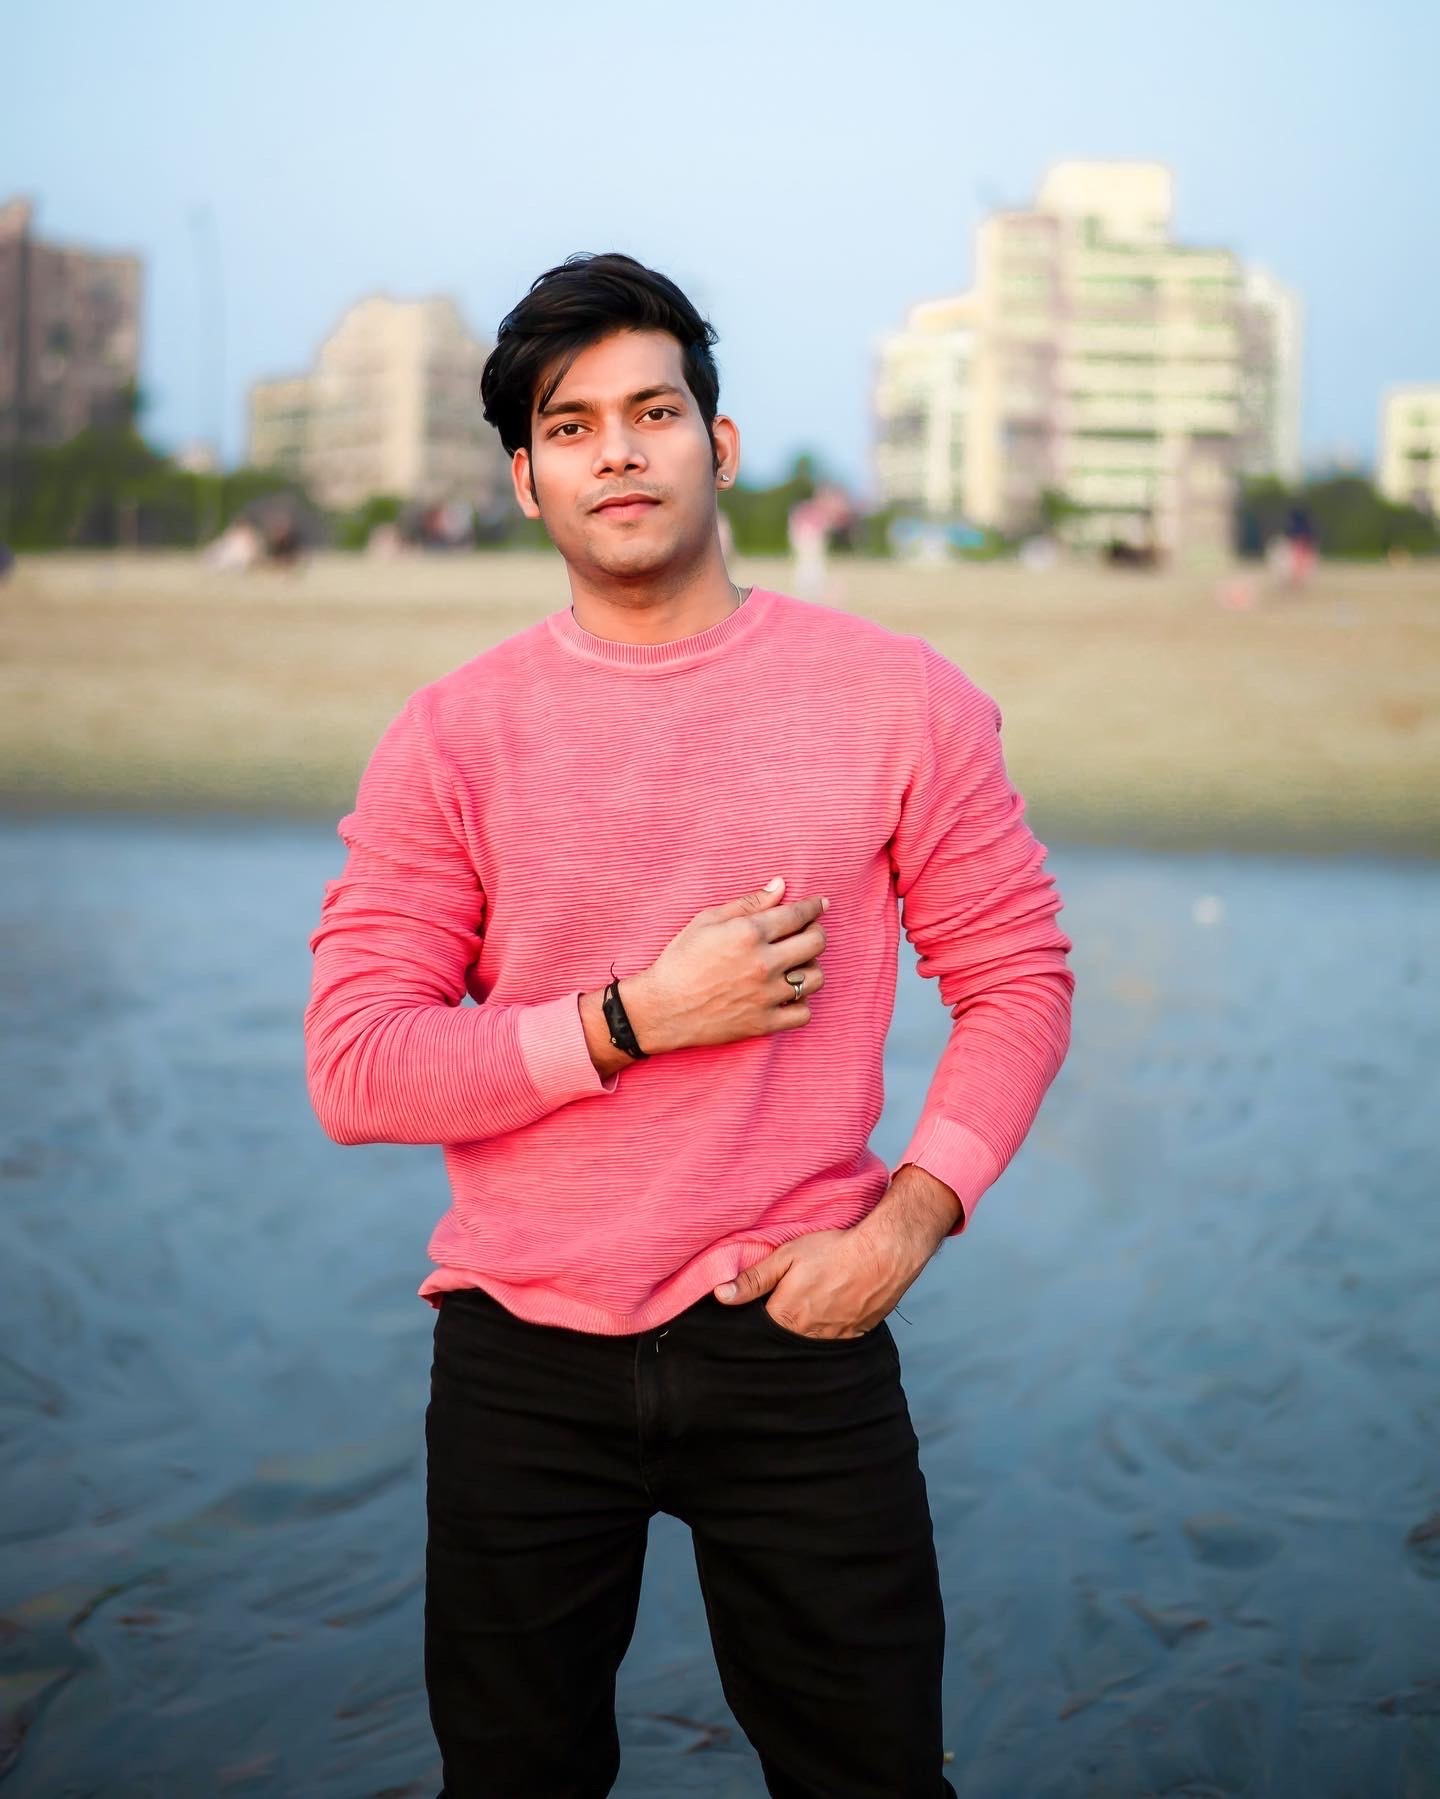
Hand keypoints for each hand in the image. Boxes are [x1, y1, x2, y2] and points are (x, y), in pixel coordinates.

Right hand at [623, 875, 828, 1055]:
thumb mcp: (707, 920)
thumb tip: (780, 886)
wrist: (662, 1008)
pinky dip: (800, 1004)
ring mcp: (766, 995)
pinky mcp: (764, 1022)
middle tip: (808, 933)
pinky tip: (787, 995)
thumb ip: (748, 903)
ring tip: (795, 965)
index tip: (820, 904)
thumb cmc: (681, 959)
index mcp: (749, 933)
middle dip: (816, 933)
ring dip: (810, 968)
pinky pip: (803, 1013)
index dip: (814, 907)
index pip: (798, 915)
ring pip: (815, 978)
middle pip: (816, 943)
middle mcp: (764, 963)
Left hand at [712, 1225, 926, 1339]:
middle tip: (787, 1299)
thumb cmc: (833, 1251)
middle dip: (779, 1325)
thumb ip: (753, 1279)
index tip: (759, 1303)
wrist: (883, 1255)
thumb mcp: (786, 1256)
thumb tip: (720, 1296)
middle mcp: (806, 1336)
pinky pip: (831, 1341)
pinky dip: (826, 1331)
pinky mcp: (853, 1336)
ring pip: (807, 1342)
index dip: (756, 1315)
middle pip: (783, 1339)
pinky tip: (829, 1311)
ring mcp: (832, 1339)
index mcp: (785, 1317)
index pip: (758, 1328)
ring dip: (802, 1329)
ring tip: (809, 1304)